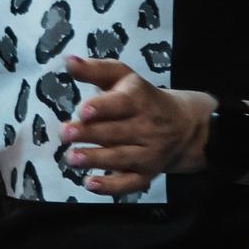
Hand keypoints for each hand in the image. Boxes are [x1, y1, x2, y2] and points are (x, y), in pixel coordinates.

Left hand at [60, 56, 209, 196]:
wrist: (183, 125)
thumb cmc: (142, 98)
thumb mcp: (122, 77)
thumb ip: (94, 70)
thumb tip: (68, 61)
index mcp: (138, 99)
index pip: (122, 103)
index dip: (102, 107)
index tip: (83, 110)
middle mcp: (145, 127)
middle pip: (116, 132)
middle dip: (89, 134)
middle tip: (65, 133)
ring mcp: (147, 152)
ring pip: (120, 157)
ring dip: (95, 159)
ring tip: (71, 158)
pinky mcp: (145, 173)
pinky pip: (129, 183)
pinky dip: (111, 186)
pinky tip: (90, 184)